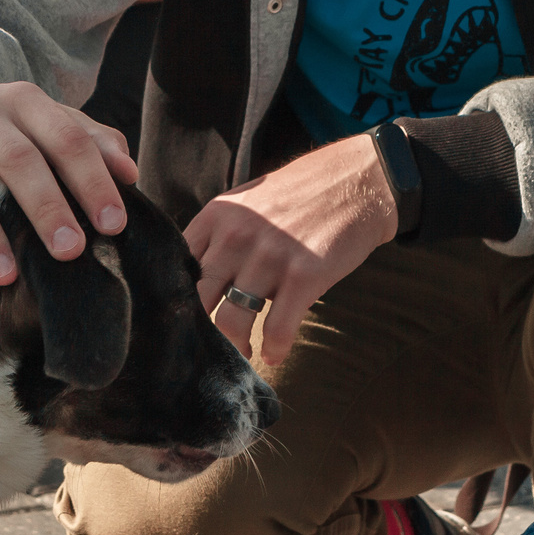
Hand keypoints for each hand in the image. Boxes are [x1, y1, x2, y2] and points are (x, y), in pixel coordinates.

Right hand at [0, 59, 137, 281]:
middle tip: (70, 252)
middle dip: (46, 206)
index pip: (66, 139)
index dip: (92, 181)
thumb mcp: (43, 119)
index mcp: (24, 103)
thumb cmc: (0, 124)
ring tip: (5, 276)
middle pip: (17, 158)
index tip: (114, 225)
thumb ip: (88, 140)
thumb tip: (130, 173)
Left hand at [183, 133, 398, 366]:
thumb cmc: (298, 196)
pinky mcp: (304, 275)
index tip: (185, 320)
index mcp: (217, 216)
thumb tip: (191, 277)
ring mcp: (269, 256)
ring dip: (237, 347)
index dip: (177, 300)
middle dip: (200, 331)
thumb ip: (217, 234)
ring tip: (245, 353)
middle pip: (198, 300)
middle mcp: (236, 236)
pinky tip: (275, 353)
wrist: (356, 181)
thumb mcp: (247, 203)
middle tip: (211, 346)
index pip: (178, 268)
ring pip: (233, 322)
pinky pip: (277, 329)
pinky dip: (274, 349)